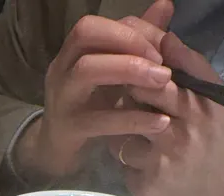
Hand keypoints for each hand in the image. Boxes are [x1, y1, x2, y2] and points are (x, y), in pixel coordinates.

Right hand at [14, 1, 173, 178]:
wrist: (58, 154)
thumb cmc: (89, 109)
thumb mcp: (112, 73)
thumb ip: (135, 42)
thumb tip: (165, 5)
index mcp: (71, 53)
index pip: (96, 24)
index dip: (131, 29)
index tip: (163, 44)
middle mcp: (61, 69)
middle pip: (85, 34)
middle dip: (128, 41)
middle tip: (161, 61)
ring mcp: (61, 99)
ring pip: (87, 70)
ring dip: (128, 69)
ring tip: (163, 81)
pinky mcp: (69, 130)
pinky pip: (100, 121)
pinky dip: (132, 120)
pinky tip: (161, 122)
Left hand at [114, 33, 223, 195]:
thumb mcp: (216, 101)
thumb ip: (191, 68)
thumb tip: (165, 38)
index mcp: (196, 107)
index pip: (152, 83)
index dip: (139, 83)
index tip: (139, 87)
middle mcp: (178, 134)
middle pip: (130, 109)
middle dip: (127, 109)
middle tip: (135, 115)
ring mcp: (161, 164)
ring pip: (120, 142)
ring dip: (127, 142)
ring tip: (150, 149)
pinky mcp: (147, 190)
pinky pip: (125, 171)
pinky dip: (134, 170)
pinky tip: (154, 174)